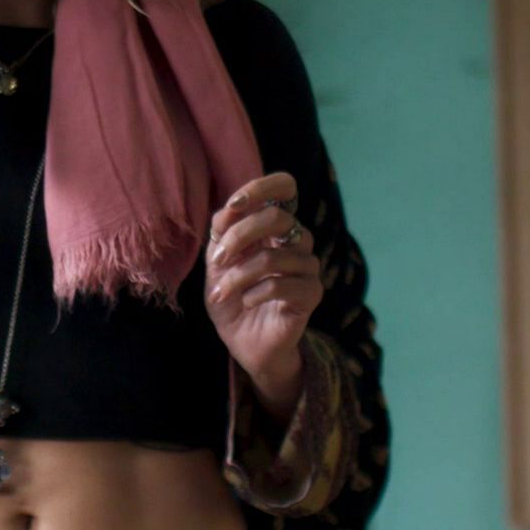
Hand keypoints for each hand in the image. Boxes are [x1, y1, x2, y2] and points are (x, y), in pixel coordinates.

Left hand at [204, 171, 320, 402]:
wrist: (243, 342)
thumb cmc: (231, 297)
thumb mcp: (217, 262)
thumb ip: (222, 233)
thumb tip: (228, 208)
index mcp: (273, 226)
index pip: (285, 187)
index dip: (263, 187)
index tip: (234, 205)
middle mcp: (296, 240)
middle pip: (278, 217)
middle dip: (239, 236)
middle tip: (217, 261)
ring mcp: (307, 266)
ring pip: (274, 256)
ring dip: (238, 275)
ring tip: (220, 293)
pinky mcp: (312, 293)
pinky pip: (281, 284)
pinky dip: (254, 293)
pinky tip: (245, 302)